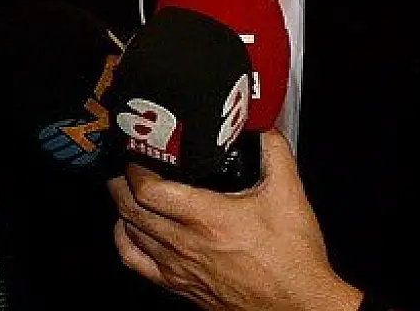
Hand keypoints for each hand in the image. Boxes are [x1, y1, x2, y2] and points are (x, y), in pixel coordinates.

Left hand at [108, 131, 360, 310]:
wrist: (298, 305)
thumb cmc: (293, 258)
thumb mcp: (289, 195)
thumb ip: (274, 153)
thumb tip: (262, 127)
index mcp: (206, 218)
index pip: (148, 189)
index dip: (136, 167)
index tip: (140, 152)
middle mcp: (185, 243)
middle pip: (130, 207)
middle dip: (120, 181)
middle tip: (125, 163)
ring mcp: (178, 266)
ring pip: (130, 231)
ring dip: (122, 206)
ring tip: (125, 187)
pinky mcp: (179, 285)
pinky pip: (134, 261)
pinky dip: (124, 240)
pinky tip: (129, 227)